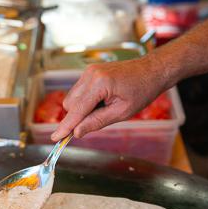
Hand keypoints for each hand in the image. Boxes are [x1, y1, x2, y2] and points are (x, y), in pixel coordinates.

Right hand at [51, 56, 167, 140]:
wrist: (151, 71)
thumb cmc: (141, 91)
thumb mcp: (121, 112)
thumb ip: (97, 122)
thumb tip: (77, 132)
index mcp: (99, 84)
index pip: (77, 110)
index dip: (66, 127)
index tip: (56, 138)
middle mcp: (90, 75)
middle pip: (70, 105)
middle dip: (78, 117)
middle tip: (99, 120)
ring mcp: (89, 72)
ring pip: (72, 99)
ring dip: (82, 109)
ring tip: (105, 107)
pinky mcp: (90, 72)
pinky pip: (79, 92)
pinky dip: (86, 102)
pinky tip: (103, 101)